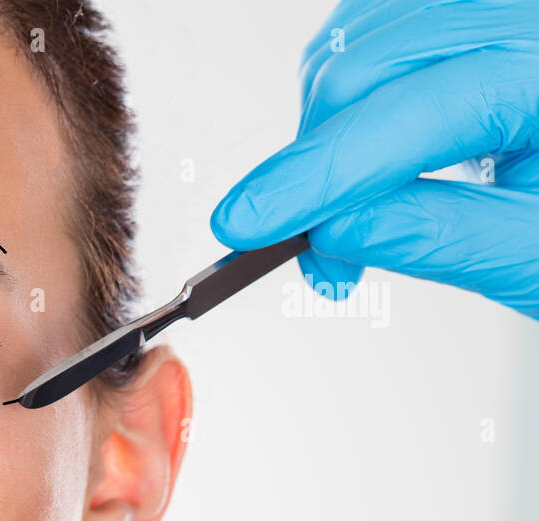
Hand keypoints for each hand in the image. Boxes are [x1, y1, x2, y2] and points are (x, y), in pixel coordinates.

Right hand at [211, 0, 538, 318]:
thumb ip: (441, 236)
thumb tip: (336, 229)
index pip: (413, 108)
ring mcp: (493, 9)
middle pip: (367, 62)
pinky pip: (374, 32)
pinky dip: (348, 101)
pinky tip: (367, 152)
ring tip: (352, 209)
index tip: (250, 222)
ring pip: (357, 42)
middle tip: (324, 254)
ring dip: (326, 132)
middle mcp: (523, 18)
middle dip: (317, 162)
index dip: (319, 172)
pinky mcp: (469, 17)